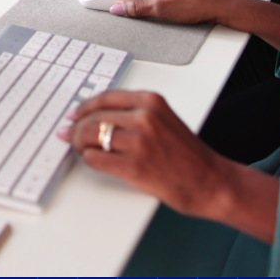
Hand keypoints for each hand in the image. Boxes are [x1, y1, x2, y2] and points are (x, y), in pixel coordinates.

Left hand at [58, 89, 279, 242]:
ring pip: (90, 136)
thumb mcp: (164, 120)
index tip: (74, 115)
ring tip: (82, 149)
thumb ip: (135, 114)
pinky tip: (93, 161)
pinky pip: (95, 158)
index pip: (105, 97)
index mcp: (151, 102)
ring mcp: (138, 142)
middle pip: (93, 117)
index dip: (84, 107)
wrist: (209, 181)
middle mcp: (144, 117)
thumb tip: (98, 116)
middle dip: (77, 128)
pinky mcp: (133, 166)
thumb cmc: (188, 155)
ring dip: (80, 144)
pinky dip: (89, 159)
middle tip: (70, 135)